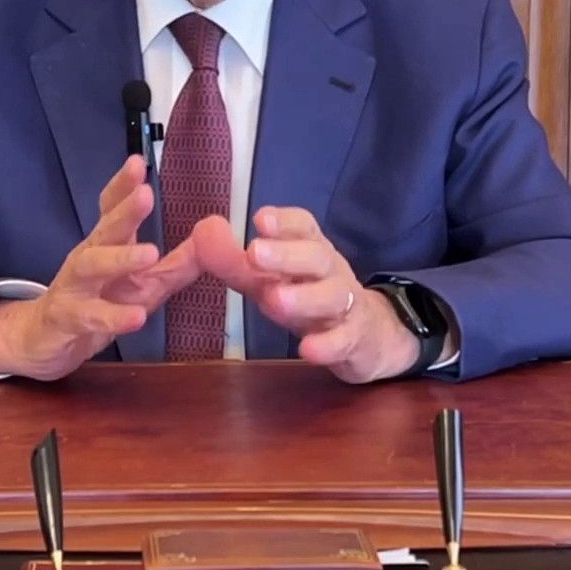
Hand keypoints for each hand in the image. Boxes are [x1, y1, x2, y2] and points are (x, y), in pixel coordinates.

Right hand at [0, 157, 198, 379]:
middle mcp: (87, 259)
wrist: (44, 339)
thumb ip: (177, 264)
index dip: (123, 186)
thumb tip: (213, 236)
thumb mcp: (143, 285)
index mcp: (106, 245)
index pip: (111, 208)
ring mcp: (74, 288)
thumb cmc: (97, 304)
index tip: (139, 162)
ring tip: (149, 253)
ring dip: (119, 258)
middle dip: (125, 211)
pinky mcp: (67, 319)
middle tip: (146, 194)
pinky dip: (113, 316)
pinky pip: (89, 316)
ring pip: (92, 267)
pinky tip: (136, 317)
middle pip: (105, 230)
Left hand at [193, 206, 419, 383]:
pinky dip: (327, 344)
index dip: (284, 222)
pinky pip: (344, 340)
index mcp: (312, 251)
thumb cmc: (309, 298)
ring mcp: (346, 306)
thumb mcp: (272, 280)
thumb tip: (203, 233)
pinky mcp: (354, 340)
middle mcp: (331, 272)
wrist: (368, 335)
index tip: (260, 219)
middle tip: (253, 253)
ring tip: (273, 301)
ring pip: (332, 296)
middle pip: (317, 257)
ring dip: (304, 297)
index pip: (304, 227)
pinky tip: (307, 349)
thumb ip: (235, 263)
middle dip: (286, 254)